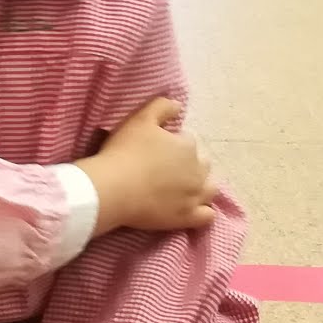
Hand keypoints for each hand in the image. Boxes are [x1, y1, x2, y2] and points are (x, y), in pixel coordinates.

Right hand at [78, 97, 216, 235]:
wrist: (112, 189)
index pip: (188, 141)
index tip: (157, 149)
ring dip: (201, 187)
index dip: (174, 143)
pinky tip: (192, 210)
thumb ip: (162, 106)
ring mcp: (195, 196)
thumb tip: (178, 105)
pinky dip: (203, 213)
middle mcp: (198, 170)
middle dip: (190, 164)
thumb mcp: (140, 118)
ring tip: (182, 189)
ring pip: (210, 189)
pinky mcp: (187, 217)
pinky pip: (207, 217)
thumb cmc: (124, 152)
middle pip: (202, 164)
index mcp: (187, 145)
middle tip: (165, 169)